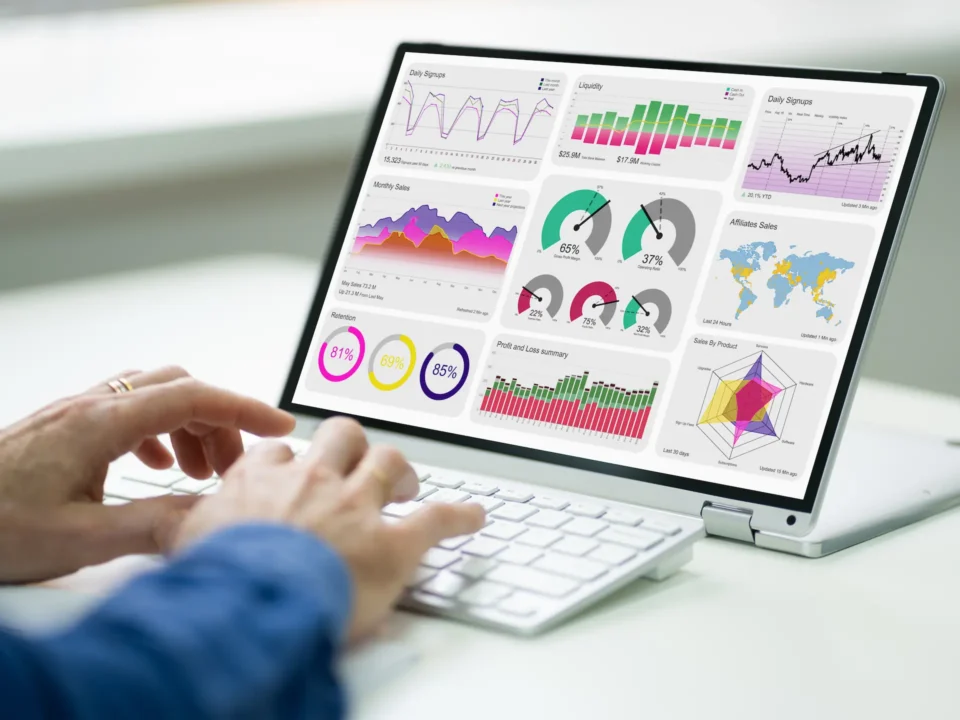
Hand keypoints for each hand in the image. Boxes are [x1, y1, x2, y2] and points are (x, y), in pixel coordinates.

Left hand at [0, 366, 294, 582]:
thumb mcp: (80, 538)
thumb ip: (155, 523)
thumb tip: (214, 513)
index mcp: (99, 423)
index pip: (192, 396)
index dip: (244, 408)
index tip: (280, 424)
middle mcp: (89, 406)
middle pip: (178, 387)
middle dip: (218, 420)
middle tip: (233, 468)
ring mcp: (73, 412)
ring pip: (153, 394)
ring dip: (188, 425)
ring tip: (198, 472)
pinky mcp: (62, 427)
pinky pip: (128, 408)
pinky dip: (159, 429)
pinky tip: (155, 465)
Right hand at [174, 417, 484, 641]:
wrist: (252, 602)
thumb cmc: (219, 576)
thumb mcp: (183, 543)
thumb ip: (177, 526)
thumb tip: (150, 525)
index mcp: (264, 479)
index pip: (281, 450)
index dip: (292, 459)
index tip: (297, 468)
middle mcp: (313, 480)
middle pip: (341, 437)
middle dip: (353, 446)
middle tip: (360, 466)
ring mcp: (355, 506)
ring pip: (387, 461)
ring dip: (399, 470)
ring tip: (405, 482)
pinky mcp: (392, 541)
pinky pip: (437, 517)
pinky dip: (460, 515)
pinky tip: (475, 517)